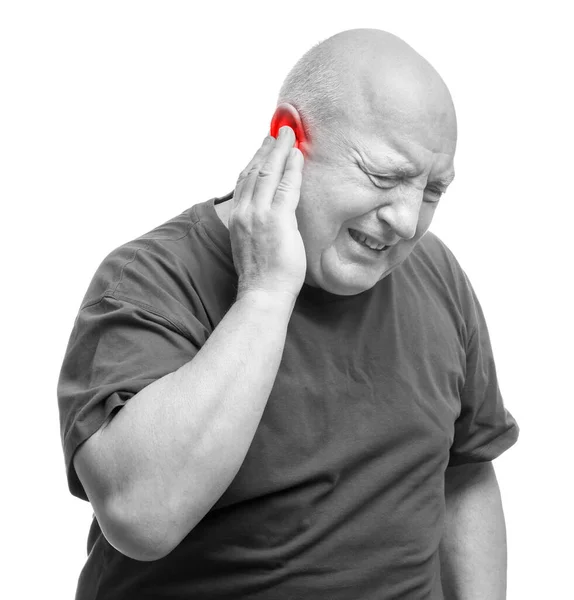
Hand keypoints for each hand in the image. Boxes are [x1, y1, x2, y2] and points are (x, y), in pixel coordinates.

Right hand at [230, 126, 305, 302]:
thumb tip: (270, 218)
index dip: (256, 160)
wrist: (262, 293)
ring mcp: (259, 214)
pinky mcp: (277, 219)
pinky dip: (292, 167)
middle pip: (254, 170)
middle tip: (279, 131)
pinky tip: (298, 155)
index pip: (245, 181)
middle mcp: (244, 212)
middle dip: (268, 148)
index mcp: (237, 218)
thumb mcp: (252, 245)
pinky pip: (286, 185)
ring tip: (289, 134)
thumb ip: (257, 226)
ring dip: (280, 150)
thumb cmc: (262, 276)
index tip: (265, 147)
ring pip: (268, 172)